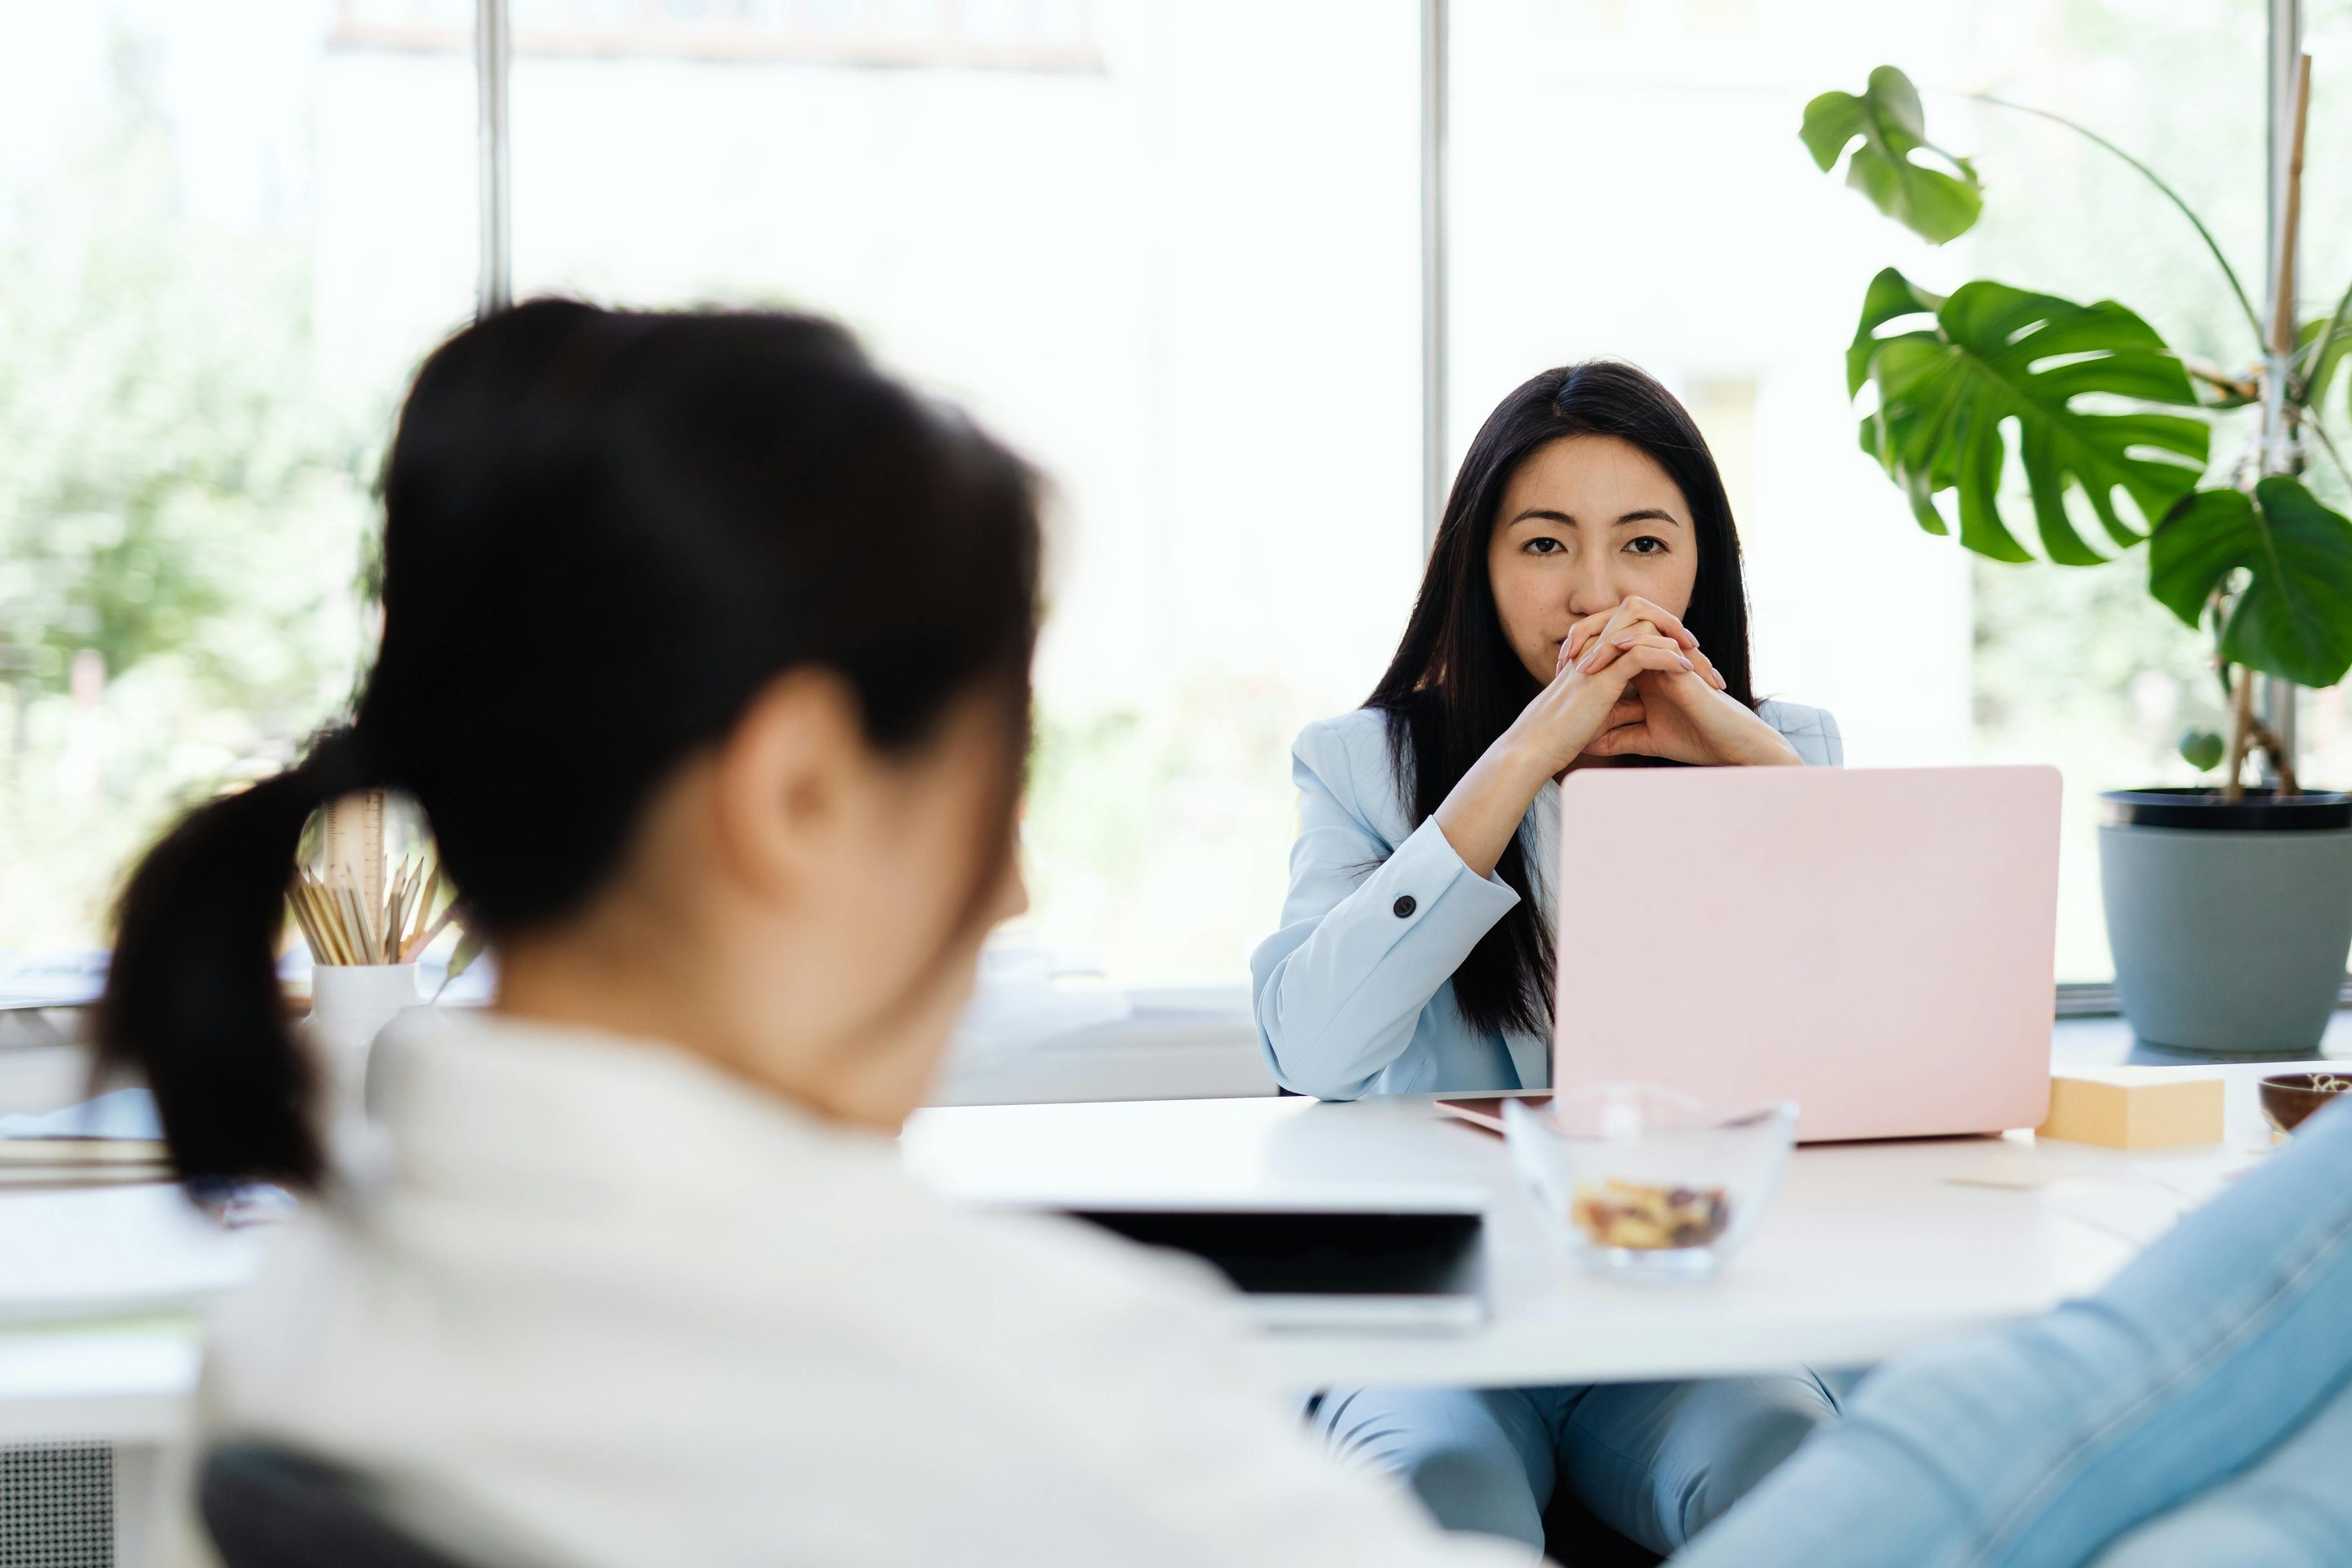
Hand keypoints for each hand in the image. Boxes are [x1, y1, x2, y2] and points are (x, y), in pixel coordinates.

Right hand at [1506, 619, 1698, 780]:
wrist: (1539, 746)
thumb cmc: (1564, 734)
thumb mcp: (1602, 715)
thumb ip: (1624, 704)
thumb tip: (1645, 706)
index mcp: (1597, 652)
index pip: (1636, 627)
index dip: (1664, 635)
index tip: (1688, 658)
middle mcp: (1597, 647)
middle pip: (1643, 615)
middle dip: (1675, 628)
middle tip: (1699, 651)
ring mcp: (1599, 657)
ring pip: (1647, 627)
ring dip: (1678, 641)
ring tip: (1699, 662)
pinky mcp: (1603, 674)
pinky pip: (1642, 652)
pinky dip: (1668, 657)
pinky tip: (1686, 670)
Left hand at [1559, 598, 1797, 767]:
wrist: (1729, 747)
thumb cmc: (1694, 741)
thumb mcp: (1644, 739)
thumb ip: (1616, 736)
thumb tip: (1584, 744)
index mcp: (1643, 672)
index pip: (1606, 651)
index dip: (1579, 657)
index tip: (1555, 676)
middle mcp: (1654, 658)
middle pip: (1615, 630)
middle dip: (1585, 639)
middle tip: (1561, 659)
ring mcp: (1669, 656)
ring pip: (1632, 629)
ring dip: (1604, 640)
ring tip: (1580, 661)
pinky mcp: (1684, 662)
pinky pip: (1656, 640)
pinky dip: (1634, 641)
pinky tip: (1614, 650)